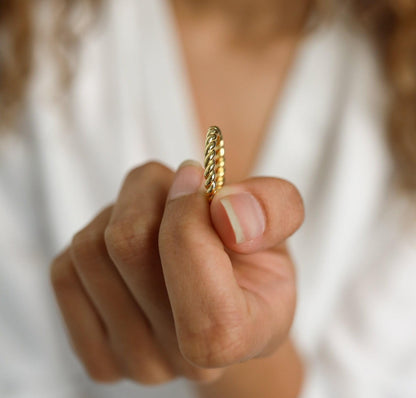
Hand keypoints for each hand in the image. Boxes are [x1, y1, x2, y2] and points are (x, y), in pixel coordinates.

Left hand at [50, 160, 303, 384]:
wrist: (217, 289)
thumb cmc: (246, 254)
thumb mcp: (278, 221)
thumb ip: (273, 207)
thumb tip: (226, 211)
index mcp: (246, 336)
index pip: (205, 307)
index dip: (188, 226)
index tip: (194, 180)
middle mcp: (189, 362)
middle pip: (129, 246)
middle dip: (148, 192)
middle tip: (174, 185)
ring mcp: (136, 364)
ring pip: (91, 250)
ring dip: (120, 209)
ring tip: (153, 217)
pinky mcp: (95, 353)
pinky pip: (66, 270)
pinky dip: (94, 236)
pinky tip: (129, 247)